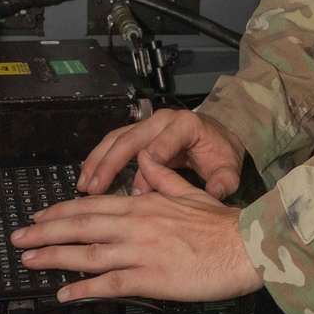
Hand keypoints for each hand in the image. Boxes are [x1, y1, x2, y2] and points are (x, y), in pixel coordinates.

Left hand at [12, 150, 260, 303]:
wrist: (247, 245)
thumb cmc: (223, 224)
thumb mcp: (189, 191)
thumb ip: (162, 177)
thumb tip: (145, 161)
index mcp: (145, 203)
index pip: (93, 204)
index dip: (61, 211)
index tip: (39, 217)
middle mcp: (137, 225)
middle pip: (81, 226)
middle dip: (44, 232)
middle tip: (18, 238)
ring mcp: (142, 251)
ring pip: (88, 253)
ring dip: (54, 257)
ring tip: (29, 261)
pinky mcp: (152, 277)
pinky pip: (110, 283)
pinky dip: (84, 288)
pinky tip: (64, 293)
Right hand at [77, 109, 245, 199]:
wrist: (219, 137)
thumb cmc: (221, 153)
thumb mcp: (229, 168)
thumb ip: (223, 181)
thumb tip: (212, 194)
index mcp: (185, 125)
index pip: (161, 144)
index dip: (147, 167)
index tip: (137, 192)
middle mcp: (162, 120)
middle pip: (130, 139)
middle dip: (110, 164)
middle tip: (94, 188)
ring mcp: (148, 124)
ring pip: (116, 139)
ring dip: (98, 161)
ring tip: (84, 184)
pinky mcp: (139, 132)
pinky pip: (115, 143)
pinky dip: (100, 159)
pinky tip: (89, 178)